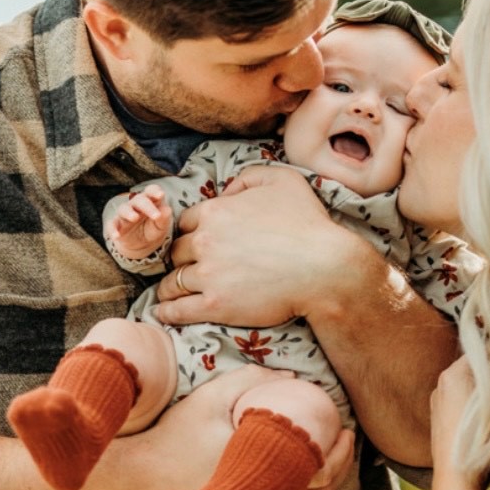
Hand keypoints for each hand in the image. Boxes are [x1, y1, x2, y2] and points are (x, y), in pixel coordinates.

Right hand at [106, 185, 170, 259]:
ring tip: (134, 218)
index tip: (160, 195)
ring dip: (128, 212)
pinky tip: (116, 235)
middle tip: (156, 216)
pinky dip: (112, 229)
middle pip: (139, 200)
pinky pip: (111, 225)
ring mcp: (125, 214)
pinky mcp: (116, 225)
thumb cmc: (153, 229)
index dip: (154, 191)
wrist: (142, 244)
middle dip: (147, 206)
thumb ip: (164, 217)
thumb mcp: (162, 225)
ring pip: (123, 209)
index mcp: (149, 201)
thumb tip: (167, 210)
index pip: (150, 191)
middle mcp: (135, 205)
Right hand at [120, 366, 352, 489]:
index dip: (338, 446)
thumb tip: (294, 378)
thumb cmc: (176, 433)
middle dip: (341, 462)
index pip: (318, 464)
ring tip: (331, 454)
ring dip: (328, 481)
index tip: (344, 424)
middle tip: (346, 438)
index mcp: (259, 466)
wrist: (141, 477)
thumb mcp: (212, 396)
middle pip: (322, 489)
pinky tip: (306, 475)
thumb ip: (252, 379)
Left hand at [154, 166, 367, 326]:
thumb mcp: (282, 180)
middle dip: (180, 258)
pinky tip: (164, 312)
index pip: (186, 222)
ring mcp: (208, 274)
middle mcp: (205, 241)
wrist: (325, 268)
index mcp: (216, 211)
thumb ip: (248, 177)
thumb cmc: (308, 223)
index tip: (193, 242)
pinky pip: (179, 309)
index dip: (190, 232)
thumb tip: (226, 190)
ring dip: (170, 286)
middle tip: (184, 267)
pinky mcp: (216, 304)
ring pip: (174, 281)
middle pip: (177, 251)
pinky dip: (167, 311)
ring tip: (169, 293)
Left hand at [430, 356, 479, 489]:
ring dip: (482, 390)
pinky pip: (458, 401)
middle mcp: (441, 383)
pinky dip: (472, 404)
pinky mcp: (437, 418)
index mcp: (453, 374)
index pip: (481, 351)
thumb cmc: (478, 441)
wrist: (455, 478)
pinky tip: (484, 420)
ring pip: (465, 385)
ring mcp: (437, 401)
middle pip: (472, 367)